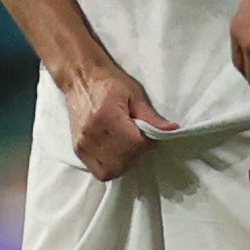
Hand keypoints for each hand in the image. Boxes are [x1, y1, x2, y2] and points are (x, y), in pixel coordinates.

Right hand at [63, 62, 178, 181]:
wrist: (81, 78)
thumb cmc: (109, 83)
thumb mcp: (134, 94)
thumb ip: (151, 117)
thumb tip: (172, 130)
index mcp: (107, 116)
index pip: (135, 144)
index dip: (148, 142)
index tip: (148, 133)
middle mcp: (92, 134)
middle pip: (123, 161)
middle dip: (136, 154)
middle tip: (138, 140)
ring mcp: (83, 144)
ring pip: (111, 170)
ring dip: (124, 163)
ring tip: (126, 146)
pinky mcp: (78, 149)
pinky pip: (98, 171)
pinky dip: (110, 166)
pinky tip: (115, 153)